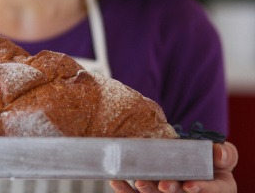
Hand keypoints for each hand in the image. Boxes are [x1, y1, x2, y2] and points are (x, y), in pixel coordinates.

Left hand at [109, 141, 237, 192]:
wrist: (192, 156)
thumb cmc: (210, 157)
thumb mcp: (222, 155)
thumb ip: (225, 154)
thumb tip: (219, 152)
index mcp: (215, 188)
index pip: (210, 190)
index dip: (200, 188)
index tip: (190, 186)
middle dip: (171, 190)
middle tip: (162, 185)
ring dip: (148, 190)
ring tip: (139, 182)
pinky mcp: (151, 191)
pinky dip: (126, 189)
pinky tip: (117, 181)